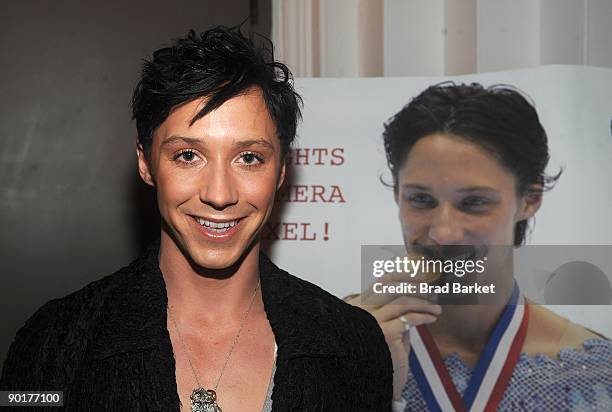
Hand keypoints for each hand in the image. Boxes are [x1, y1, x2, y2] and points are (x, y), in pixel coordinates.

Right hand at [345, 272, 441, 399]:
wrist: (378, 380)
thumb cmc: (382, 352)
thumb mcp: (385, 324)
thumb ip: (393, 308)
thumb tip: (416, 291)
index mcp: (359, 306)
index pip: (381, 281)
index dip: (402, 275)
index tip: (420, 276)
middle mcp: (362, 311)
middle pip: (393, 287)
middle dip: (416, 287)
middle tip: (432, 292)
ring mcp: (372, 322)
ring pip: (403, 301)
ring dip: (424, 303)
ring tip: (437, 308)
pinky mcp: (385, 334)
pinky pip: (409, 318)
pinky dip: (424, 316)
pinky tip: (432, 319)